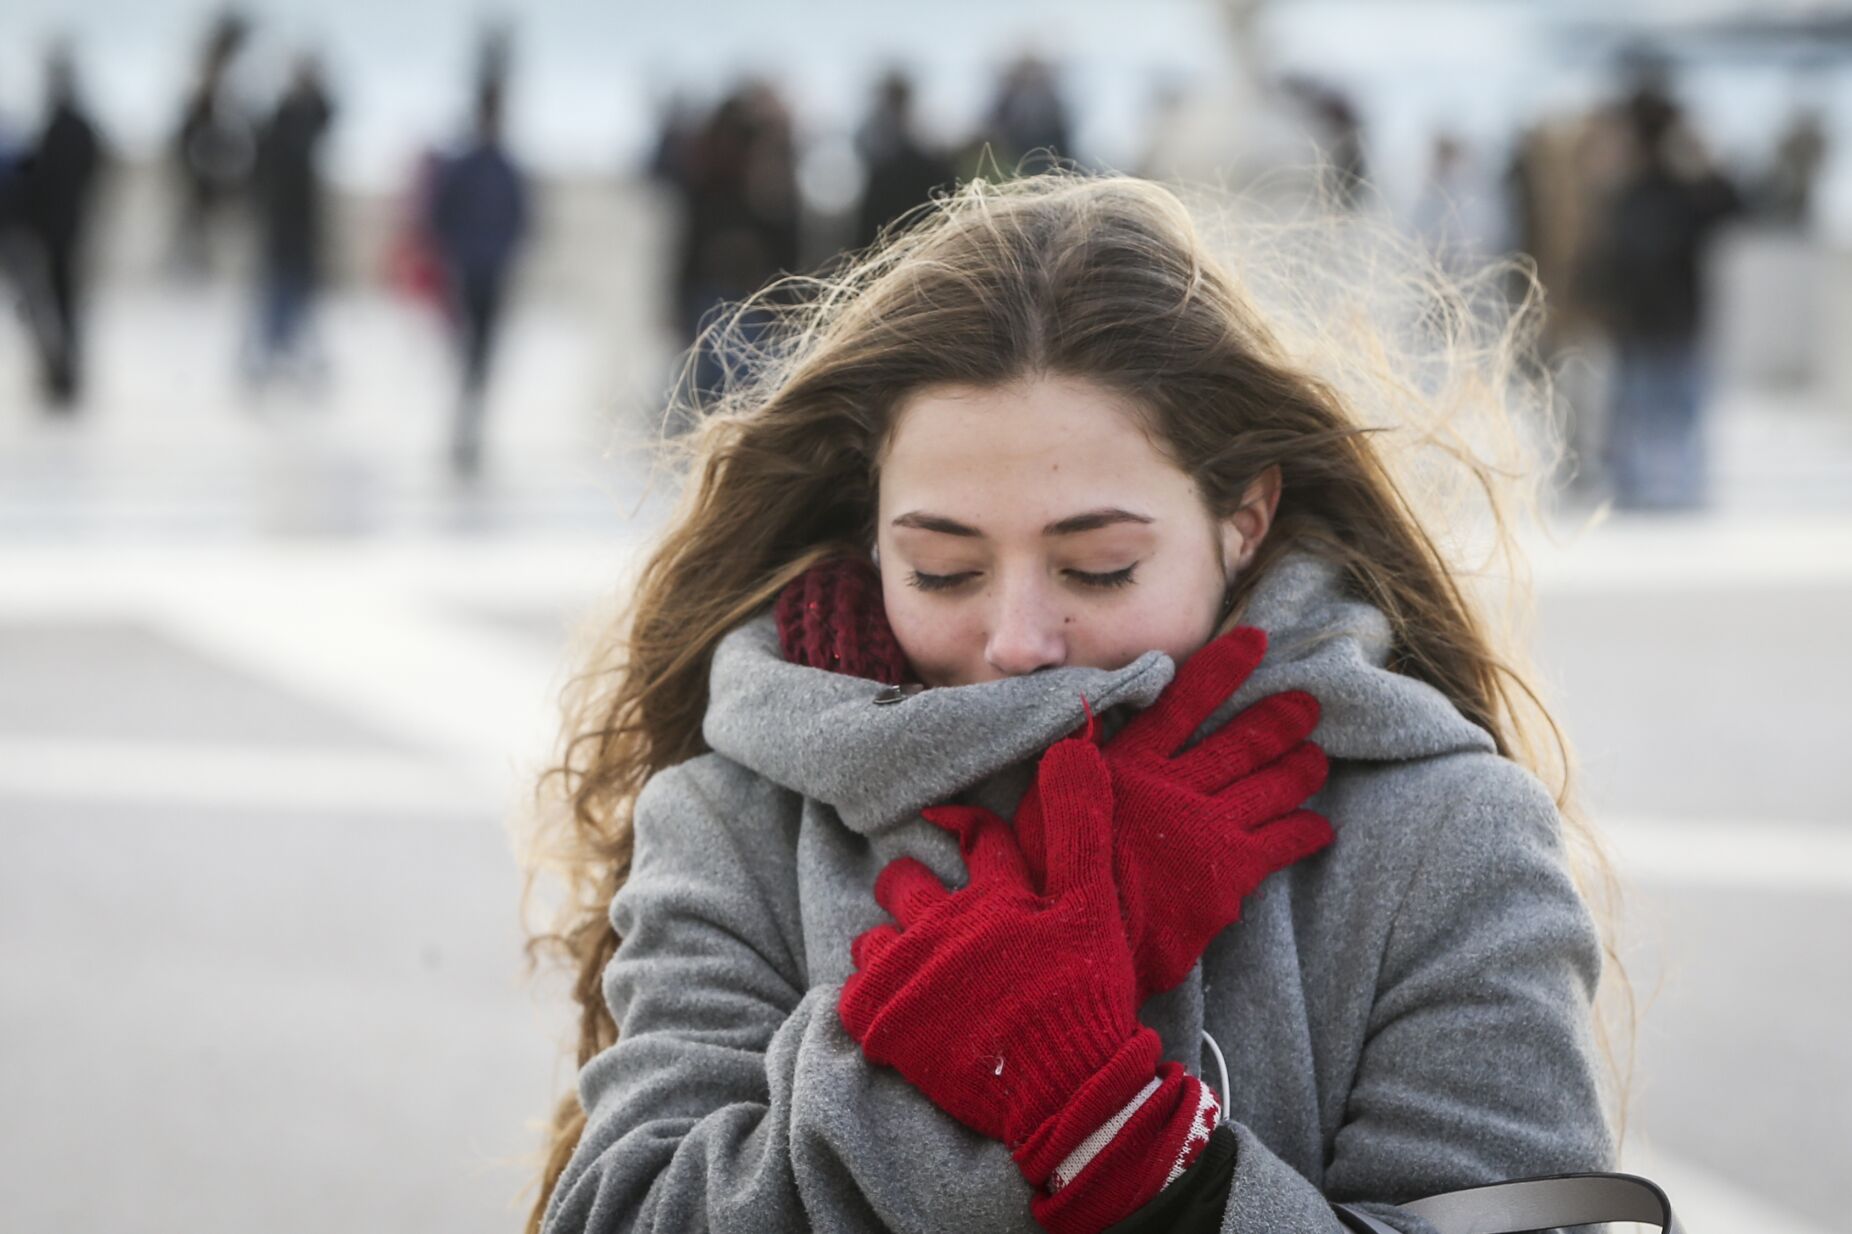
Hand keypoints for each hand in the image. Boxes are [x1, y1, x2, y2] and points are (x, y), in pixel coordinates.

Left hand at [839, 735, 1162, 1180]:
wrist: (1069, 1089)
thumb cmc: (1086, 997)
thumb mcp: (1094, 906)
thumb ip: (1080, 829)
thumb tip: (1071, 746)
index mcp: (995, 895)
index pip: (973, 836)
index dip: (961, 824)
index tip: (948, 822)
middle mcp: (943, 925)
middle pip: (904, 883)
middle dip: (908, 887)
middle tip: (925, 910)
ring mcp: (910, 975)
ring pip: (873, 939)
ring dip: (887, 948)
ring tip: (910, 970)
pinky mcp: (887, 1025)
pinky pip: (854, 997)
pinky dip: (871, 1000)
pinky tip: (895, 1011)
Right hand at [1015, 625, 1333, 1002]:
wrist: (1080, 938)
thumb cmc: (1050, 878)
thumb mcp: (1041, 812)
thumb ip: (1067, 778)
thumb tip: (1070, 748)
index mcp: (1129, 765)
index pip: (1184, 702)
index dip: (1223, 668)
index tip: (1256, 642)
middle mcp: (1175, 787)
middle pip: (1241, 742)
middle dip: (1280, 719)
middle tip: (1309, 704)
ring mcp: (1208, 828)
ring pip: (1270, 786)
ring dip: (1299, 769)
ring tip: (1317, 758)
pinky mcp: (1230, 873)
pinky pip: (1282, 843)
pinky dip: (1304, 831)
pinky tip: (1320, 827)